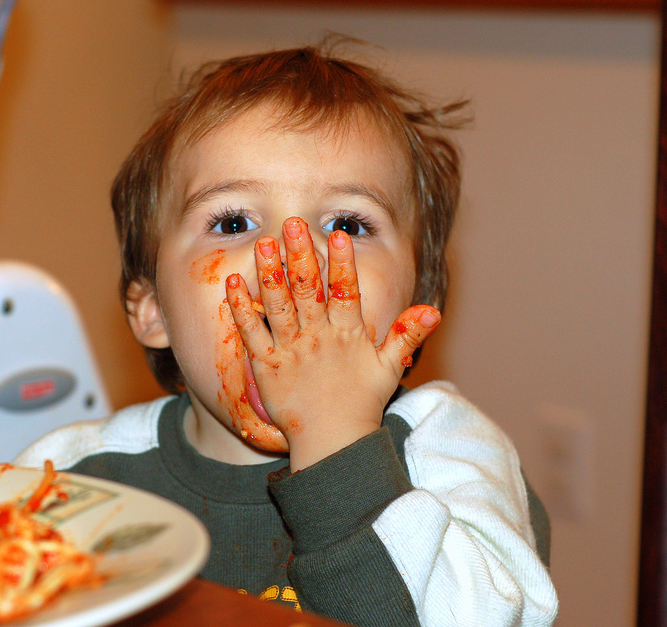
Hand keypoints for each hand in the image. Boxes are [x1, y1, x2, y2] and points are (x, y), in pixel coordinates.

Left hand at [225, 217, 439, 470]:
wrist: (332, 442)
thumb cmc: (361, 403)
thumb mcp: (388, 368)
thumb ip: (407, 335)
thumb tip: (434, 310)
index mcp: (347, 335)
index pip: (346, 291)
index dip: (342, 263)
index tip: (337, 234)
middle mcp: (317, 338)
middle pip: (308, 290)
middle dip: (300, 255)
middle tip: (292, 223)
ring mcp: (290, 351)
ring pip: (278, 305)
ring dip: (269, 273)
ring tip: (262, 244)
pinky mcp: (266, 365)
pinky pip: (251, 333)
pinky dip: (241, 308)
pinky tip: (233, 284)